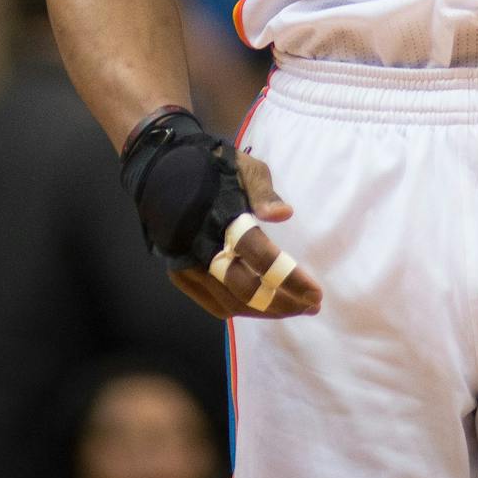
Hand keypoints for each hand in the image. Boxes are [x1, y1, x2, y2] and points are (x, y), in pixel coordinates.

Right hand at [168, 149, 323, 321]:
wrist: (162, 172)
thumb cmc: (214, 169)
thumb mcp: (245, 167)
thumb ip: (264, 192)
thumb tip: (285, 214)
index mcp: (221, 216)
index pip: (258, 254)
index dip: (288, 278)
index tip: (315, 293)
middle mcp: (201, 246)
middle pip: (244, 289)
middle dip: (281, 303)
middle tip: (311, 306)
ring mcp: (186, 264)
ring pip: (229, 303)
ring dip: (265, 310)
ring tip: (295, 308)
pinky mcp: (179, 274)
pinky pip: (213, 304)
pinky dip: (242, 310)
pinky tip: (265, 305)